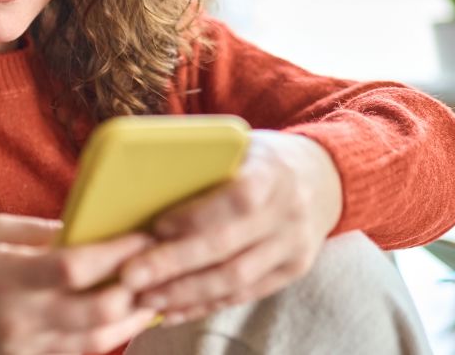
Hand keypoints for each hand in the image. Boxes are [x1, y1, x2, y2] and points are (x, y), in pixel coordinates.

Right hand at [0, 213, 159, 354]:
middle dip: (135, 290)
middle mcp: (17, 318)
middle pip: (96, 312)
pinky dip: (106, 339)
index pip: (74, 267)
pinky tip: (123, 321)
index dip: (116, 253)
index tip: (144, 235)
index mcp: (6, 277)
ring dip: (132, 320)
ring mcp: (22, 349)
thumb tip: (96, 230)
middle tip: (159, 268)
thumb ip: (45, 233)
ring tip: (154, 297)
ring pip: (95, 342)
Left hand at [119, 130, 342, 325]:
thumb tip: (141, 181)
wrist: (324, 177)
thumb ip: (204, 162)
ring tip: (144, 298)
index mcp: (272, 172)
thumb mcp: (240, 144)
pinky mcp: (291, 272)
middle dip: (174, 265)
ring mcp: (294, 247)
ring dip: (185, 293)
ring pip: (235, 280)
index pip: (238, 198)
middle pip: (228, 247)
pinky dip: (204, 305)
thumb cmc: (261, 157)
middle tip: (130, 276)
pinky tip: (172, 311)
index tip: (156, 226)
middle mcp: (288, 212)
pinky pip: (244, 295)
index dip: (196, 216)